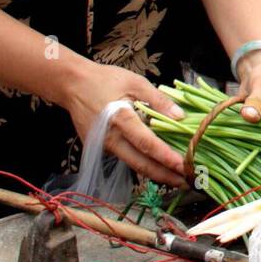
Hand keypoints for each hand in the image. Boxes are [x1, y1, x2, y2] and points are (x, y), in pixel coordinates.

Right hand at [64, 63, 187, 187]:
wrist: (73, 85)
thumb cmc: (106, 80)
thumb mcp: (136, 82)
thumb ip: (159, 100)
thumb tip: (180, 117)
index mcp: (120, 118)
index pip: (147, 143)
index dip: (166, 157)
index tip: (184, 166)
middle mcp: (110, 138)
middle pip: (140, 163)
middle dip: (165, 175)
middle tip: (188, 182)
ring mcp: (103, 146)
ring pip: (133, 164)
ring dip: (156, 173)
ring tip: (178, 178)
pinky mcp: (100, 149)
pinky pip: (126, 158)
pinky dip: (143, 164)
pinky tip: (159, 167)